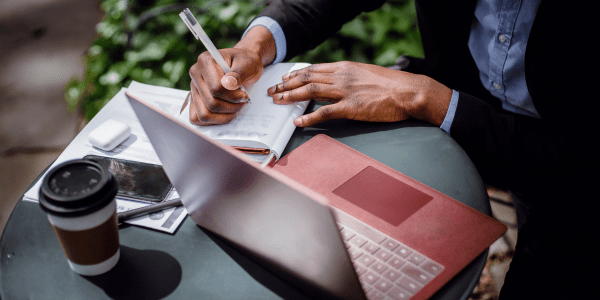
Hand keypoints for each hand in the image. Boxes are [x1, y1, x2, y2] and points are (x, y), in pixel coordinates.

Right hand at [188, 48, 262, 124]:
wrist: (242, 64)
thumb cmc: (245, 62)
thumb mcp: (247, 64)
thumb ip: (238, 73)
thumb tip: (227, 84)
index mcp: (205, 61)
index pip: (216, 89)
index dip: (233, 97)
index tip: (244, 95)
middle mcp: (196, 74)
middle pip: (211, 103)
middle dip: (231, 107)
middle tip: (243, 102)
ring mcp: (194, 88)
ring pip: (204, 114)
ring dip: (224, 116)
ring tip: (235, 107)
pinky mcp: (195, 99)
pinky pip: (197, 118)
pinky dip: (214, 120)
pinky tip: (226, 113)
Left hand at [266, 61, 451, 126]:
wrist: (409, 91)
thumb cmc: (391, 85)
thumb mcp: (366, 74)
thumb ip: (348, 78)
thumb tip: (334, 83)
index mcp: (345, 68)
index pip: (313, 69)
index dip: (295, 74)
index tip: (284, 78)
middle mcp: (342, 76)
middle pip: (307, 78)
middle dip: (286, 84)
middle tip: (272, 91)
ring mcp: (346, 91)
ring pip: (310, 91)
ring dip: (291, 96)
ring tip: (277, 102)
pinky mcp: (352, 107)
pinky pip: (325, 112)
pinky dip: (309, 116)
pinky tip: (298, 120)